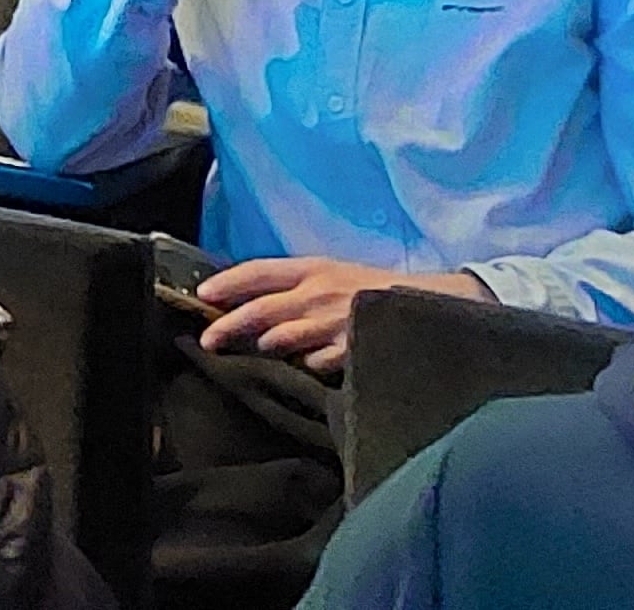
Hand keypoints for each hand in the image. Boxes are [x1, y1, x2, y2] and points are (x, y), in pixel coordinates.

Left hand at [193, 256, 475, 370]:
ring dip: (265, 344)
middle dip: (230, 324)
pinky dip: (309, 363)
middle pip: (264, 308)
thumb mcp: (332, 276)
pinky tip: (306, 364)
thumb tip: (250, 304)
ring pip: (286, 336)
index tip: (203, 295)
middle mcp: (320, 291)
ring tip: (254, 350)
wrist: (430, 303)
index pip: (259, 271)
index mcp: (313, 268)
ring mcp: (337, 320)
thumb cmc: (371, 291)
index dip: (228, 282)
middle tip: (207, 340)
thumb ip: (295, 288)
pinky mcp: (356, 346)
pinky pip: (319, 360)